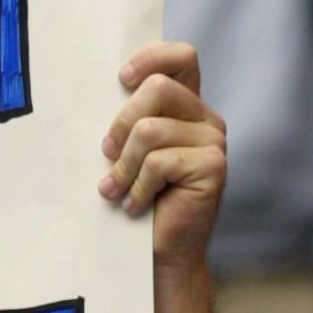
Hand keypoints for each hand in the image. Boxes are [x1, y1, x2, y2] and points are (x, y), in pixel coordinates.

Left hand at [100, 42, 226, 280]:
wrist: (161, 254)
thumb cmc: (138, 200)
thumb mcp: (129, 152)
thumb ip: (128, 121)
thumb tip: (98, 93)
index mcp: (186, 107)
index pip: (181, 58)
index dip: (152, 58)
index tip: (121, 79)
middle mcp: (205, 119)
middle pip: (157, 89)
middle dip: (122, 123)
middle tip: (107, 155)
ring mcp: (213, 142)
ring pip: (150, 130)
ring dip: (124, 165)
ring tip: (117, 189)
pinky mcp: (213, 167)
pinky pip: (159, 162)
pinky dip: (138, 187)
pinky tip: (135, 205)